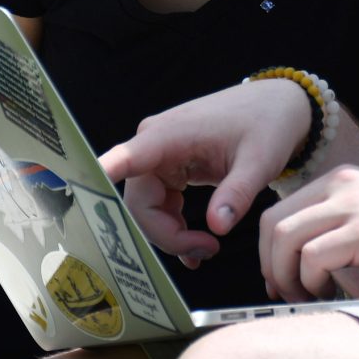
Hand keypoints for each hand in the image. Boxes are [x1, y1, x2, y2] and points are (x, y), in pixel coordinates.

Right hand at [99, 79, 310, 267]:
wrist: (279, 105)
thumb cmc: (268, 123)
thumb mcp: (260, 160)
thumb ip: (236, 193)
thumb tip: (215, 228)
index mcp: (169, 135)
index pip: (125, 159)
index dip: (99, 179)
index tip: (78, 192)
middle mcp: (155, 143)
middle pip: (137, 203)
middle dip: (166, 235)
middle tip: (205, 252)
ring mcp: (160, 154)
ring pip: (146, 208)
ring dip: (171, 234)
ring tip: (207, 250)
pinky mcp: (170, 164)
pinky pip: (159, 203)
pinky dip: (175, 226)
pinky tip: (197, 245)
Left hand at [258, 165, 358, 301]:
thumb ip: (345, 223)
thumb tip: (307, 259)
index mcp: (344, 180)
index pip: (282, 209)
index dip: (271, 250)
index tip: (280, 279)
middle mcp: (343, 185)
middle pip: (274, 222)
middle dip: (269, 265)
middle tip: (283, 293)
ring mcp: (353, 205)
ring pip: (285, 239)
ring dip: (285, 278)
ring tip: (305, 297)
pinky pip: (311, 258)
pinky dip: (309, 283)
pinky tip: (328, 294)